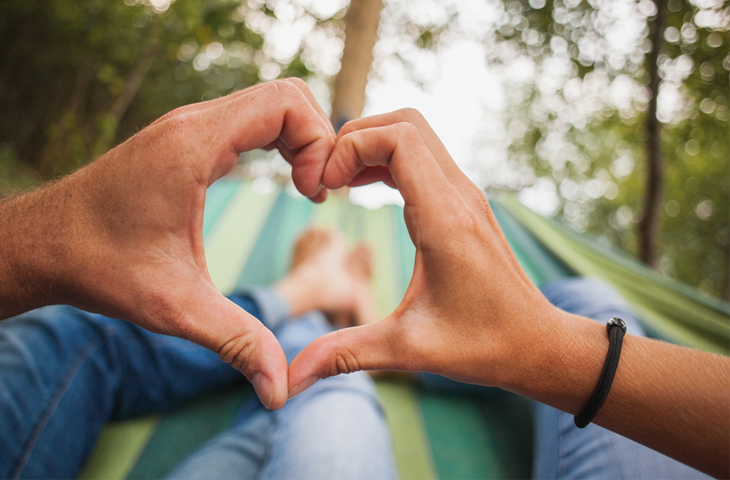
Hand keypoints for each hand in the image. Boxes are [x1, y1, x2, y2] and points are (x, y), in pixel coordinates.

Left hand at [0, 78, 334, 409]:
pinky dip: (278, 141)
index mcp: (194, 147)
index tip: (313, 196)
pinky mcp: (184, 139)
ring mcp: (187, 127)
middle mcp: (192, 124)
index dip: (318, 144)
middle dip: (318, 140)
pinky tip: (280, 181)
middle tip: (317, 193)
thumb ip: (236, 342)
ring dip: (300, 139)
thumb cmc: (99, 266)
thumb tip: (281, 391)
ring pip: (270, 103)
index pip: (286, 103)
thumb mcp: (174, 308)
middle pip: (287, 96)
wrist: (42, 245)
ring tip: (305, 188)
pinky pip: (249, 118)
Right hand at [288, 109, 563, 395]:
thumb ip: (346, 354)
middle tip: (324, 180)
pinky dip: (387, 160)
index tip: (323, 187)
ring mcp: (466, 195)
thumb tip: (290, 377)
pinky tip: (363, 189)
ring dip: (371, 146)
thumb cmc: (482, 345)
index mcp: (445, 220)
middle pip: (405, 123)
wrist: (536, 344)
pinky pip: (423, 158)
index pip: (399, 138)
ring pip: (416, 135)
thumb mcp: (409, 350)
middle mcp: (459, 196)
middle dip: (355, 139)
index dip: (351, 148)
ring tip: (337, 184)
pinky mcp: (465, 203)